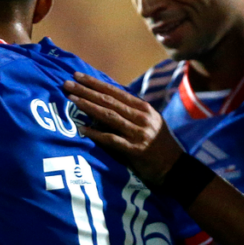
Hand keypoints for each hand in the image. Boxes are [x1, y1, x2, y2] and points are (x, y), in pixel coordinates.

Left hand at [62, 72, 182, 184]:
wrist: (176, 168)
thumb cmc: (158, 144)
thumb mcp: (148, 122)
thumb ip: (130, 112)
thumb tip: (104, 102)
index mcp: (144, 108)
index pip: (115, 91)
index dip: (95, 83)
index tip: (78, 76)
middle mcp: (142, 117)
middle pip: (109, 101)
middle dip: (86, 91)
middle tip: (67, 84)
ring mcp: (138, 133)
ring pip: (109, 116)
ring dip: (88, 106)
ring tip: (71, 99)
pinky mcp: (135, 150)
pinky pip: (111, 139)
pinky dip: (96, 134)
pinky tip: (81, 129)